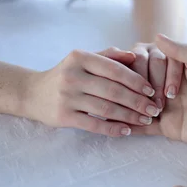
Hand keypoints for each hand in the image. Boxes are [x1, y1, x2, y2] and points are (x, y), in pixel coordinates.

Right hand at [24, 47, 159, 136]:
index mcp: (80, 57)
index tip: (151, 90)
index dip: (136, 80)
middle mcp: (72, 76)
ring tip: (145, 120)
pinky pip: (93, 124)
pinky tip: (127, 131)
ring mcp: (67, 97)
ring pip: (106, 109)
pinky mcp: (63, 116)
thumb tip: (135, 55)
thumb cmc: (67, 75)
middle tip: (154, 109)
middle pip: (113, 91)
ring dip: (130, 116)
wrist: (32, 93)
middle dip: (137, 101)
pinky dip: (112, 128)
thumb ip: (109, 56)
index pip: (115, 69)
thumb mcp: (84, 60)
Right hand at [132, 35, 186, 147]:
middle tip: (156, 102)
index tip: (171, 90)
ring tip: (126, 108)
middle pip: (139, 80)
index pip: (151, 61)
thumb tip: (156, 36)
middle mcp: (168, 84)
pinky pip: (142, 127)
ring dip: (131, 103)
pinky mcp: (166, 127)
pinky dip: (129, 125)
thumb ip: (181, 49)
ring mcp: (165, 106)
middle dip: (142, 89)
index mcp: (178, 67)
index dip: (155, 73)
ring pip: (137, 101)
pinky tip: (116, 124)